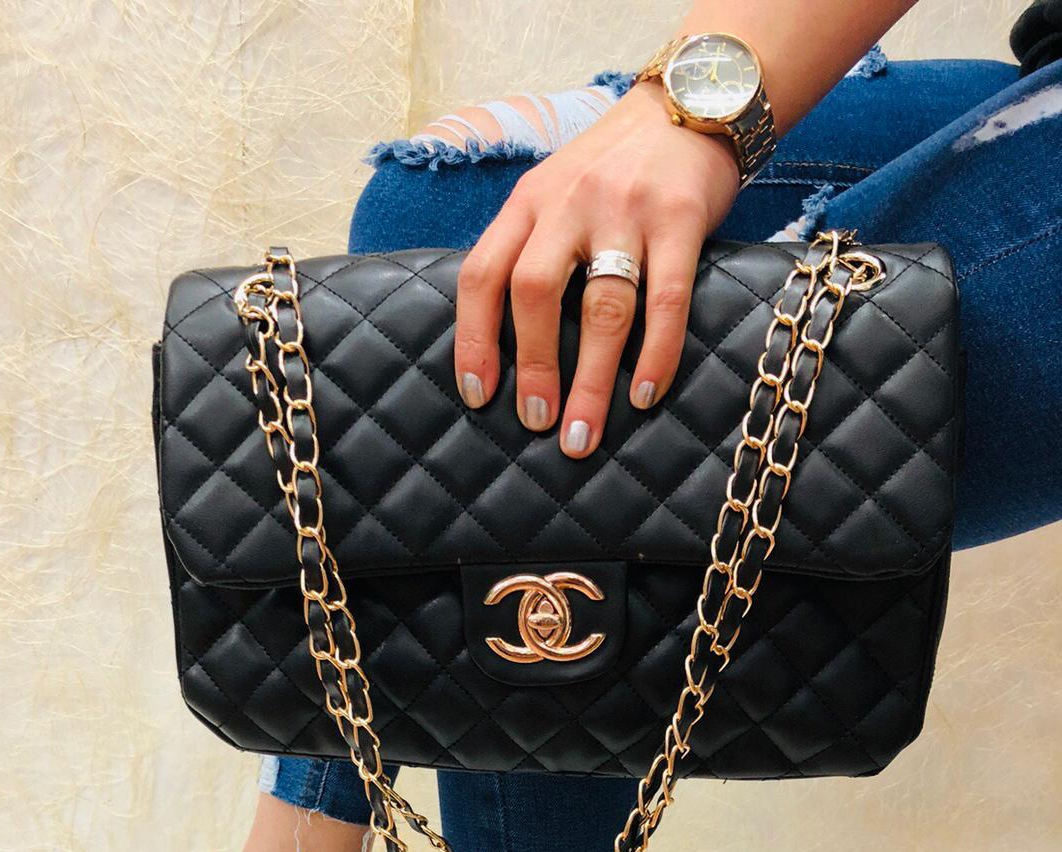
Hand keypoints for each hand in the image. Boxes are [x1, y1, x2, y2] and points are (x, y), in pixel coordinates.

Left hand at [453, 84, 740, 456]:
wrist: (688, 105)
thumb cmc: (614, 169)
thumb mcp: (555, 193)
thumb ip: (531, 249)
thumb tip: (508, 346)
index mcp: (529, 201)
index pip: (483, 274)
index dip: (474, 340)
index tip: (479, 395)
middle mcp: (570, 202)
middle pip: (536, 293)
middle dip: (534, 366)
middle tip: (537, 422)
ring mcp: (626, 210)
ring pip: (602, 306)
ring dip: (591, 379)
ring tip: (583, 434)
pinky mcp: (680, 218)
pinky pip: (666, 299)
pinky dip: (655, 354)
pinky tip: (644, 394)